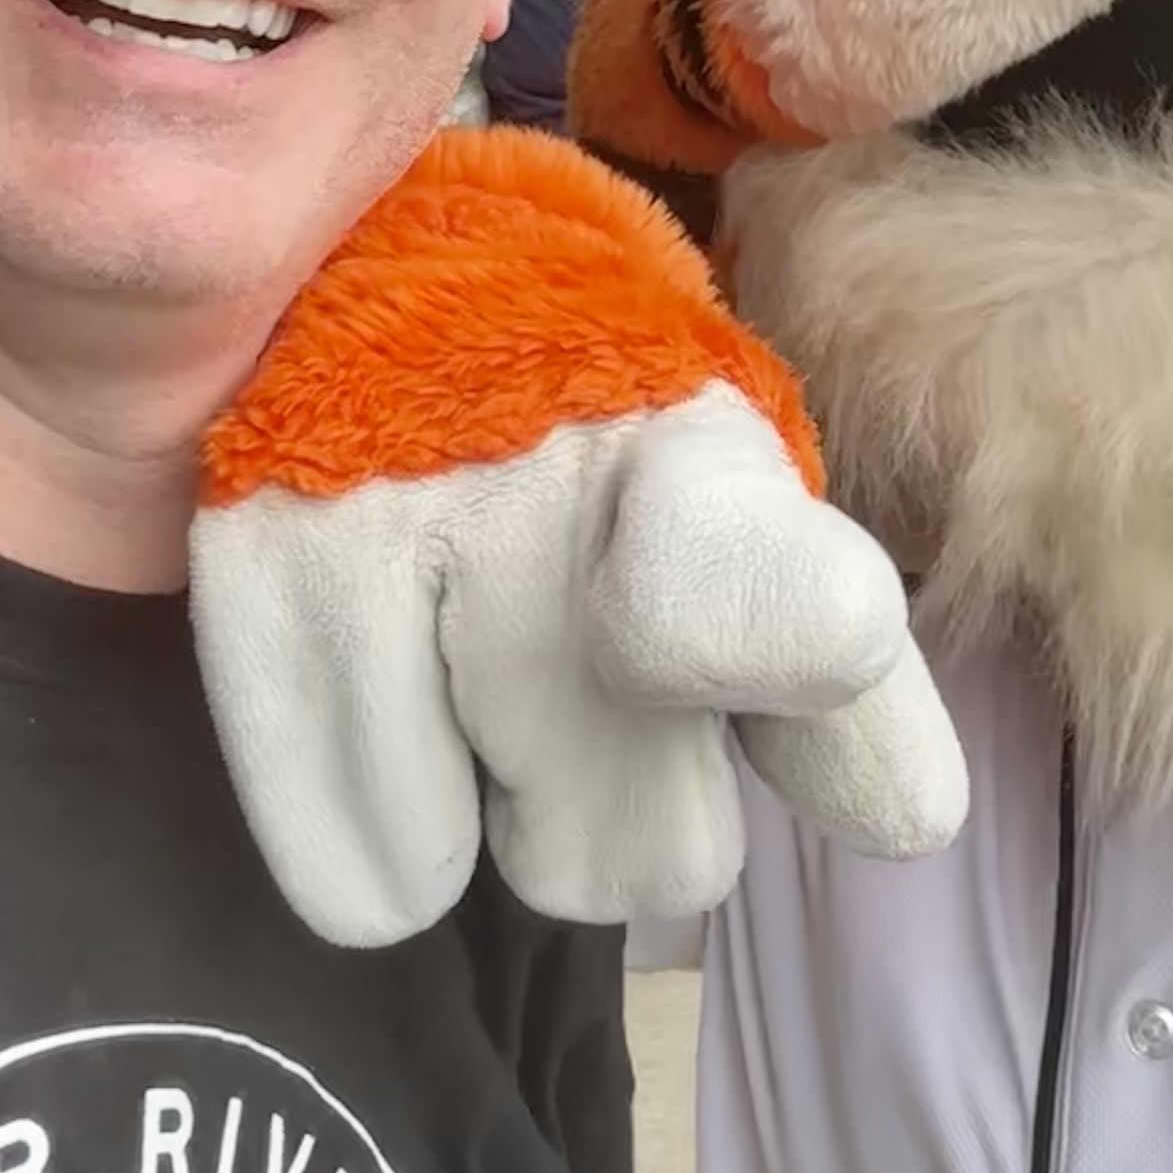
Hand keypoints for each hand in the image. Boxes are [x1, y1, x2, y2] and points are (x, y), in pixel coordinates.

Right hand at [193, 385, 965, 945]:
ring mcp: (383, 529)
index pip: (735, 571)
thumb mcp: (749, 542)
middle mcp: (542, 491)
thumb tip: (913, 825)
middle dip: (632, 805)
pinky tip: (402, 719)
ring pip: (501, 874)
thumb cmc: (612, 472)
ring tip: (486, 666)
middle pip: (651, 855)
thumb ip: (839, 699)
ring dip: (505, 809)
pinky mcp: (260, 574)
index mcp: (703, 475)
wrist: (412, 286)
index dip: (793, 622)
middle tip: (592, 676)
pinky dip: (390, 850)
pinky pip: (364, 886)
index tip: (839, 627)